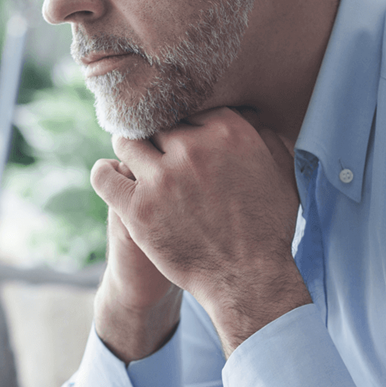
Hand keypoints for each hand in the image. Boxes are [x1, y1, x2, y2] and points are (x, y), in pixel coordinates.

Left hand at [90, 109, 310, 355]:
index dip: (183, 123)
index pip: (188, 108)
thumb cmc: (269, 228)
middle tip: (159, 155)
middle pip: (157, 123)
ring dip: (130, 151)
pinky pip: (104, 175)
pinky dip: (105, 173)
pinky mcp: (138, 208)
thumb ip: (266, 138)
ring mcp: (162, 178)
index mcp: (228, 131)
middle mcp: (193, 148)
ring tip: (136, 165)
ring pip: (127, 142)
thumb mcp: (282, 174)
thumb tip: (251, 117)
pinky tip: (112, 177)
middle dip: (159, 138)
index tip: (181, 138)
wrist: (249, 279)